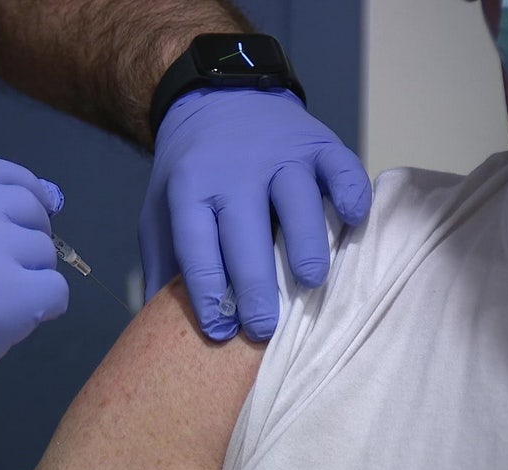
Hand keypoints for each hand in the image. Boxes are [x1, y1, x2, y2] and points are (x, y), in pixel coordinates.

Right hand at [0, 155, 67, 448]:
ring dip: (31, 275)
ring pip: (44, 252)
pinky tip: (16, 321)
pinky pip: (55, 291)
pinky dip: (44, 307)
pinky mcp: (12, 299)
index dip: (24, 188)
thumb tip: (23, 200)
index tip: (33, 208)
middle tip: (9, 267)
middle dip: (30, 234)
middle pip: (29, 209)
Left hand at [140, 88, 370, 340]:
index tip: (219, 332)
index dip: (208, 293)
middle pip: (247, 233)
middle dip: (256, 286)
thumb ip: (162, 262)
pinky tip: (352, 222)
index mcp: (191, 189)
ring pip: (299, 202)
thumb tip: (156, 326)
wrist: (217, 99)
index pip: (198, 248)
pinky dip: (351, 195)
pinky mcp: (319, 143)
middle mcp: (235, 170)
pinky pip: (342, 169)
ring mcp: (281, 154)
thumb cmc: (190, 171)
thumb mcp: (160, 209)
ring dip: (306, 244)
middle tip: (263, 329)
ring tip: (310, 282)